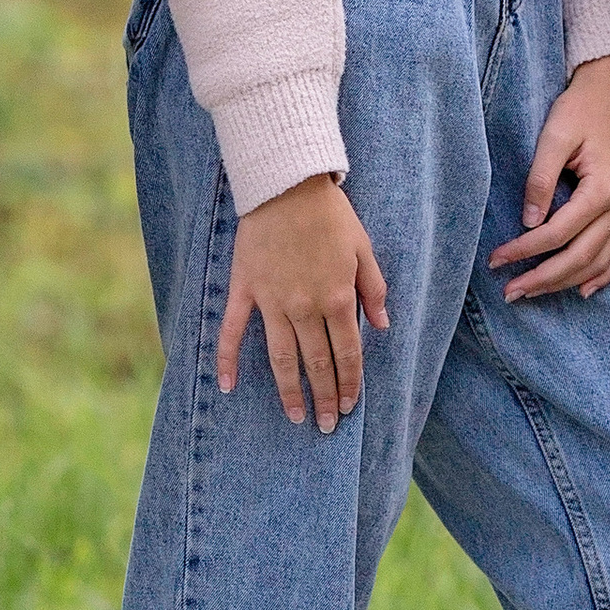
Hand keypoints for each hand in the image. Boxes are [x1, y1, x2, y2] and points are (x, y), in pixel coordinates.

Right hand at [217, 177, 389, 433]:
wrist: (287, 184)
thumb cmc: (330, 214)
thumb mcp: (364, 248)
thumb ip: (375, 290)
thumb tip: (382, 326)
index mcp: (338, 298)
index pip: (348, 353)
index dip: (349, 383)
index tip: (348, 406)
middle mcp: (306, 306)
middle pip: (316, 363)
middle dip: (323, 398)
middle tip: (325, 425)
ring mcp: (272, 301)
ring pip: (280, 357)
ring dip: (288, 391)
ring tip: (294, 417)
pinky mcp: (245, 289)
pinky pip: (232, 330)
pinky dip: (227, 359)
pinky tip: (228, 386)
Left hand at [486, 53, 609, 300]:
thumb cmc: (581, 108)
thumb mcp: (553, 136)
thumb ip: (540, 180)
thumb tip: (529, 223)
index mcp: (603, 189)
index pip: (557, 233)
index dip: (524, 250)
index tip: (496, 259)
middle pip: (579, 258)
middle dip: (543, 279)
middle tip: (511, 292)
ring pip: (600, 263)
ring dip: (566, 283)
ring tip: (534, 293)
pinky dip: (603, 275)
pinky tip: (584, 290)